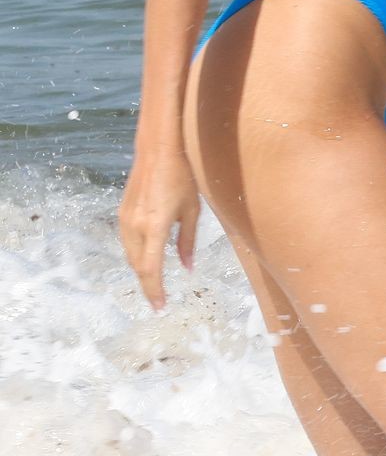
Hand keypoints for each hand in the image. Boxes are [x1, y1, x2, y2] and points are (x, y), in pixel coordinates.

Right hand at [119, 147, 201, 310]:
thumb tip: (187, 267)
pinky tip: (147, 258)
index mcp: (155, 227)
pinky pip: (128, 242)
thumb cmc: (182, 176)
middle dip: (148, 284)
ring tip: (155, 283)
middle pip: (138, 266)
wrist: (158, 149)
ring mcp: (125, 218)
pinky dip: (137, 255)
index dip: (155, 291)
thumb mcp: (192, 210)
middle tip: (159, 300)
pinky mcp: (123, 211)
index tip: (160, 307)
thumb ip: (188, 241)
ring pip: (131, 255)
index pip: (150, 269)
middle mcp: (135, 226)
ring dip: (141, 271)